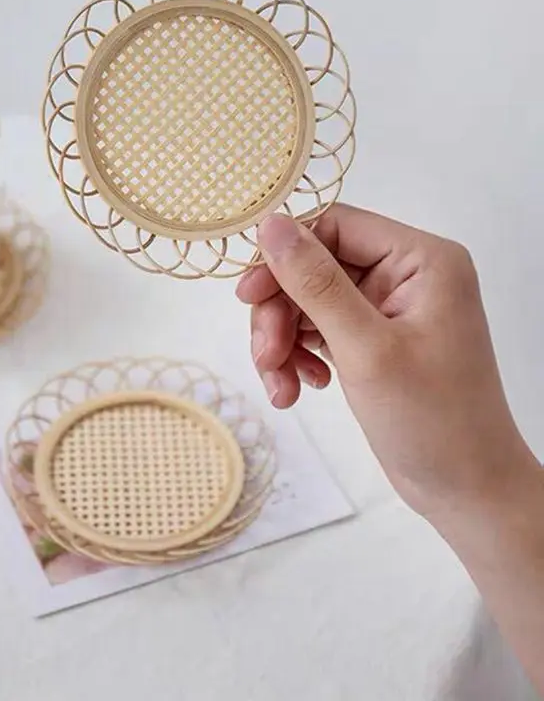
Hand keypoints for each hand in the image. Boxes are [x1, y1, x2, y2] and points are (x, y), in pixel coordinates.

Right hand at [237, 205, 539, 515]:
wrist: (464, 489)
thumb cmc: (432, 420)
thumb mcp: (366, 348)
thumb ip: (315, 283)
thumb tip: (270, 223)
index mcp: (421, 259)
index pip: (334, 226)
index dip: (284, 255)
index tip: (248, 296)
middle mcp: (404, 274)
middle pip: (314, 266)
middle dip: (281, 312)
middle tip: (265, 355)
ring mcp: (386, 308)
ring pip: (307, 300)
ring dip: (283, 340)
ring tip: (281, 384)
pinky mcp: (371, 338)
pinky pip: (317, 329)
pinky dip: (298, 356)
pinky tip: (301, 388)